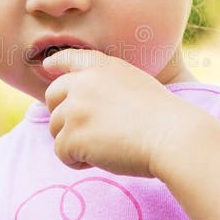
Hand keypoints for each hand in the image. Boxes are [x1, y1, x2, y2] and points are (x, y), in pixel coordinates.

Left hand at [42, 50, 179, 175]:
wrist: (172, 135)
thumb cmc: (163, 117)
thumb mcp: (135, 83)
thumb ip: (106, 84)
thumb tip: (81, 102)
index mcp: (102, 67)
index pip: (71, 58)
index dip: (57, 63)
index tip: (47, 66)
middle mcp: (83, 83)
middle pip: (52, 98)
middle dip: (63, 116)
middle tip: (86, 132)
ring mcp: (75, 108)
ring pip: (56, 129)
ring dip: (74, 142)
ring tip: (104, 147)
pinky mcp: (72, 135)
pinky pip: (61, 153)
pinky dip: (77, 161)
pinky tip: (101, 158)